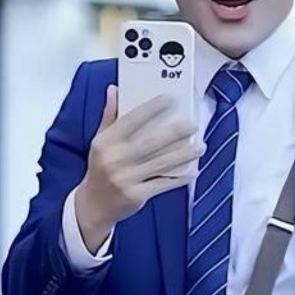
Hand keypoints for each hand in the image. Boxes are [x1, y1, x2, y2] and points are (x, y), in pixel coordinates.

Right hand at [75, 85, 203, 252]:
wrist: (93, 205)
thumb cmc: (100, 167)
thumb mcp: (100, 141)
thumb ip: (109, 116)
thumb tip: (115, 89)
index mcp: (105, 142)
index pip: (131, 120)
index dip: (151, 108)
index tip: (171, 99)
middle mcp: (115, 159)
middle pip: (150, 142)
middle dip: (175, 132)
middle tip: (194, 124)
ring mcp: (126, 179)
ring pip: (161, 163)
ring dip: (184, 155)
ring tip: (201, 146)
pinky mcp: (136, 195)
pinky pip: (162, 184)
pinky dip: (179, 178)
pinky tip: (193, 170)